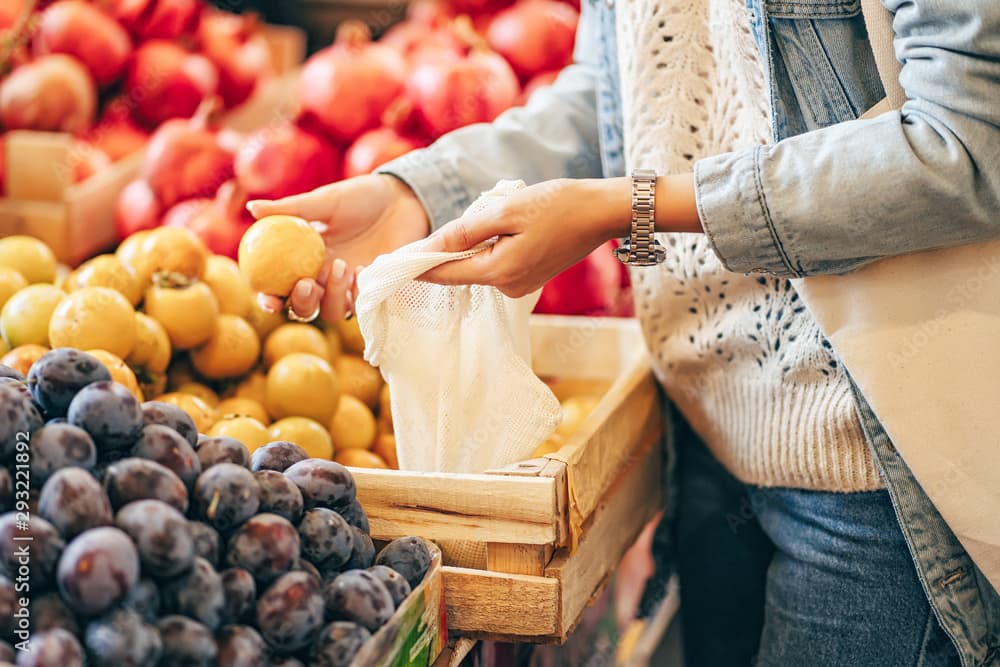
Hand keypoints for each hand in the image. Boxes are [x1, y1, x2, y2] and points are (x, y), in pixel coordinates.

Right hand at [247, 174, 430, 320]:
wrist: (404, 199)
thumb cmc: (362, 196)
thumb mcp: (325, 200)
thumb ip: (291, 208)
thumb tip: (252, 208)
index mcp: (304, 258)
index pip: (279, 286)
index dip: (269, 298)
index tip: (267, 299)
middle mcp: (324, 277)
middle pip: (304, 308)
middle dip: (301, 304)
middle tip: (307, 284)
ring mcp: (350, 287)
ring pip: (333, 312)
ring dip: (333, 295)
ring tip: (343, 266)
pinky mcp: (375, 290)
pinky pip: (362, 304)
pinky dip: (359, 292)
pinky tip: (364, 268)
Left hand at [420, 178, 629, 296]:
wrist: (602, 211)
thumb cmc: (557, 204)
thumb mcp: (505, 210)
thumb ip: (464, 231)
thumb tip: (428, 246)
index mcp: (498, 272)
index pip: (442, 274)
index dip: (416, 265)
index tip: (389, 262)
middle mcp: (507, 287)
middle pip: (460, 268)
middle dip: (453, 243)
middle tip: (469, 212)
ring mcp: (520, 286)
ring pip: (479, 263)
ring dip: (477, 239)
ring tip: (503, 210)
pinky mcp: (529, 277)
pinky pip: (497, 261)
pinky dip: (494, 243)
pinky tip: (513, 220)